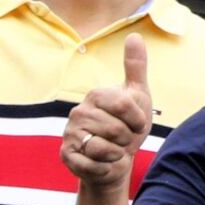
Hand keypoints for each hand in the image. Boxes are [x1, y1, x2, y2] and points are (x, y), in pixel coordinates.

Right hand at [62, 38, 155, 190]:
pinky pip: (92, 166)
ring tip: (113, 150)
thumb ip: (136, 67)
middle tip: (123, 139)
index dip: (138, 120)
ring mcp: (70, 134)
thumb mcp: (138, 96)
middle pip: (116, 130)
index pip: (124, 106)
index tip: (137, 123)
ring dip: (116, 155)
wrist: (117, 160)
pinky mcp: (66, 155)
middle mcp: (78, 112)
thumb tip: (134, 36)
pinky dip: (106, 168)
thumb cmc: (127, 127)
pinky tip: (104, 163)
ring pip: (103, 149)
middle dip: (127, 140)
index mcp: (96, 95)